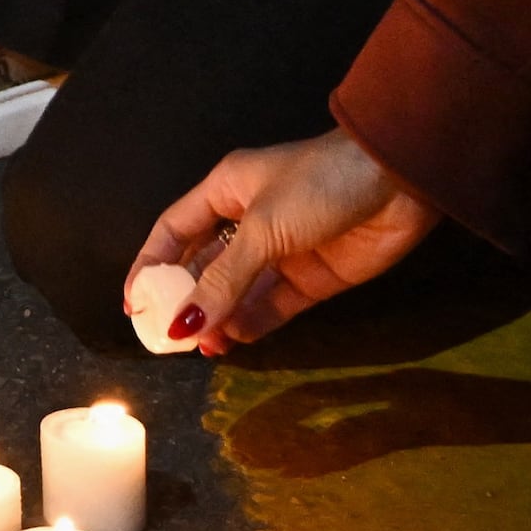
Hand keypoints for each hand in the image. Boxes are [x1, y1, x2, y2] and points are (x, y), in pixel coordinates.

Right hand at [139, 128, 441, 352]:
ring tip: (205, 348)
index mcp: (226, 190)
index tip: (134, 303)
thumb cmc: (317, 185)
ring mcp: (283, 251)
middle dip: (188, 302)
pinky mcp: (314, 277)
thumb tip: (183, 324)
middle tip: (172, 339)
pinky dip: (254, 323)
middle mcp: (249, 220)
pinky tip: (236, 340)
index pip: (174, 231)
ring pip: (239, 292)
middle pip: (205, 267)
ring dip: (221, 319)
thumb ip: (223, 280)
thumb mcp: (262, 229)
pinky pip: (274, 305)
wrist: (396, 182)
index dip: (151, 264)